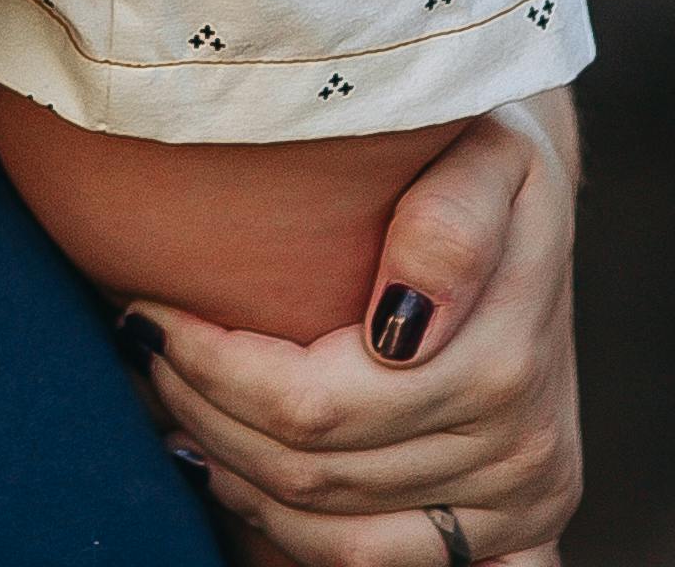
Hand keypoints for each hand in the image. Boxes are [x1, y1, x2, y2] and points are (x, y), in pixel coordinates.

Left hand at [128, 98, 584, 565]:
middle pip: (311, 470)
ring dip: (231, 474)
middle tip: (144, 345)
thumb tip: (403, 317)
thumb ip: (452, 221)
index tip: (149, 311)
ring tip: (171, 402)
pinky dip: (287, 530)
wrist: (530, 209)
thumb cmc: (478, 159)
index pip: (313, 404)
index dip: (210, 367)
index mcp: (502, 362)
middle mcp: (517, 450)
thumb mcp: (486, 149)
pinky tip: (232, 470)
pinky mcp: (512, 533)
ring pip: (331, 534)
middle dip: (202, 411)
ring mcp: (515, 501)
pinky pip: (370, 561)